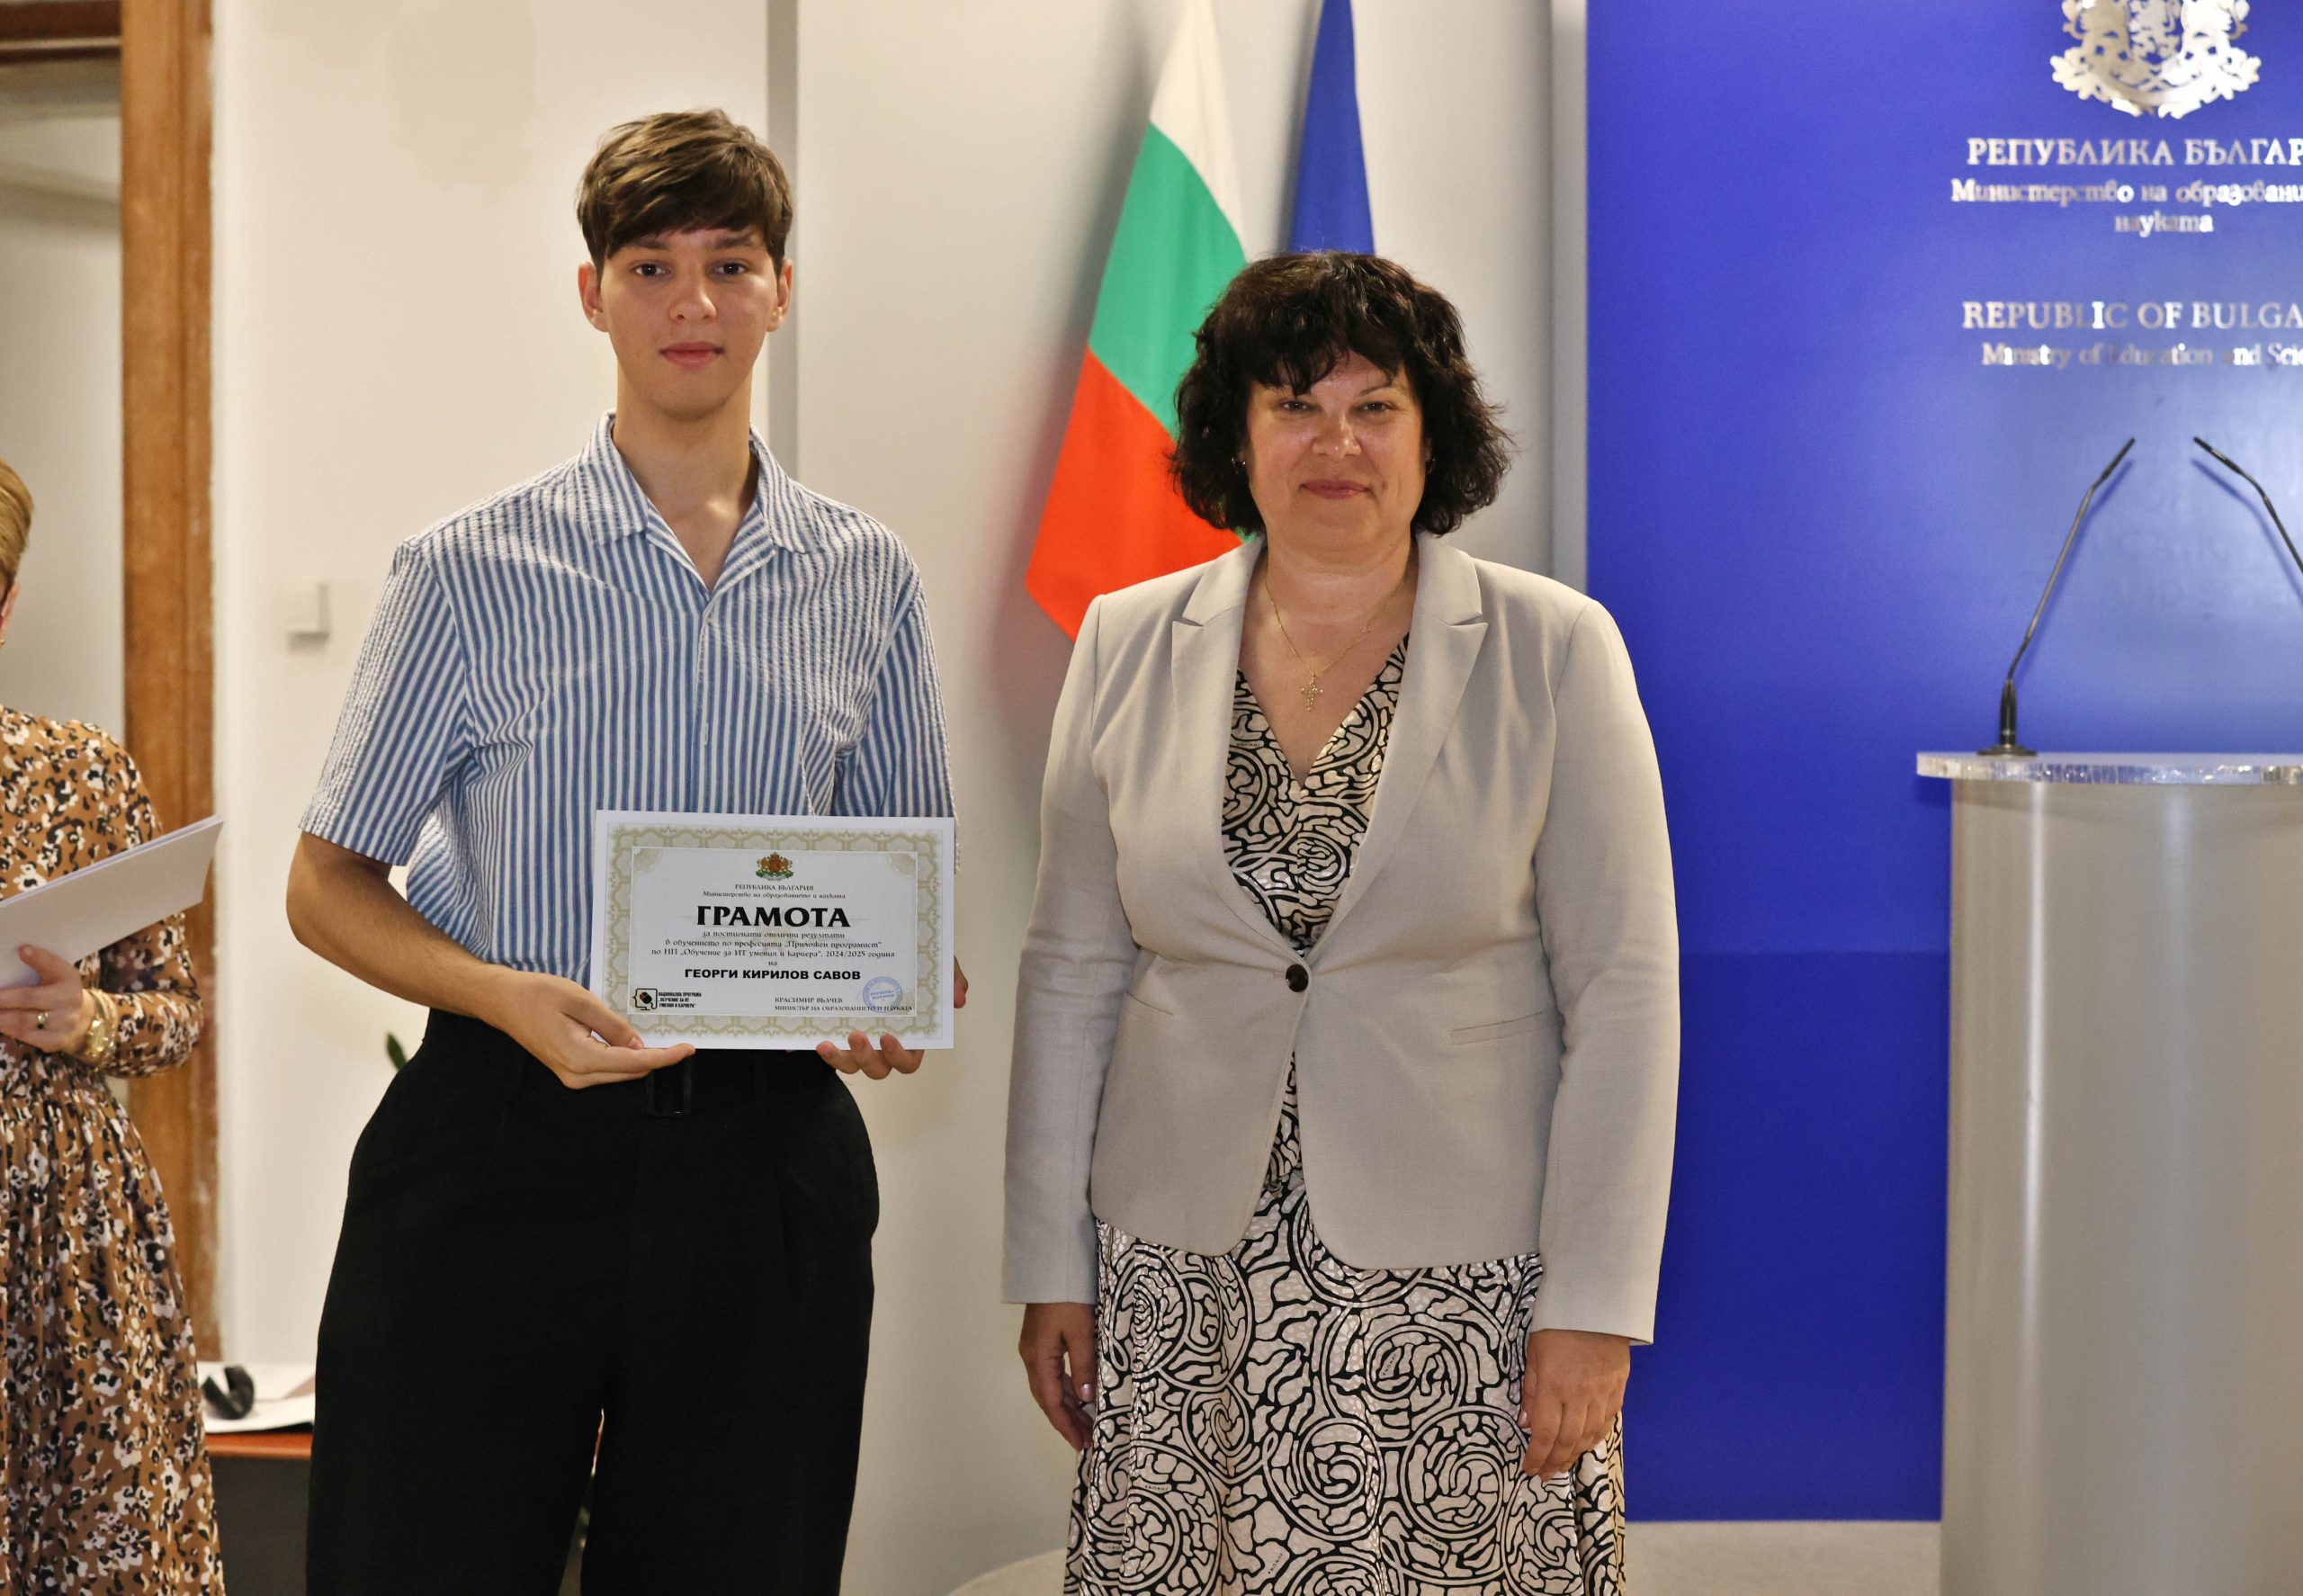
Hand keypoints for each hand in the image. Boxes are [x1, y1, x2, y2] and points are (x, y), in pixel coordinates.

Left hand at [0, 945, 95, 1053]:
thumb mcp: (56, 975)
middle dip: (3, 998)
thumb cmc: (59, 991)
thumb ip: (40, 966)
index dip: (39, 958)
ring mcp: (64, 1023)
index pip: (53, 965)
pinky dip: (6, 1028)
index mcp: (69, 978)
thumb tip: (19, 953)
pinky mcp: (56, 1041)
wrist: (82, 1020)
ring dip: (0, 1016)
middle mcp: (70, 1000)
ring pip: (23, 1021)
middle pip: (30, 997)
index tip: (22, 950)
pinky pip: (25, 1036)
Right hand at [486, 968, 692, 1088]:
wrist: (502, 1001)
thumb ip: (613, 1026)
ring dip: (641, 1058)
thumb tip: (638, 1046)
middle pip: (630, 1072)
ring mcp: (571, 1076)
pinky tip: (634, 1041)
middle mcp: (576, 1075)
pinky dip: (624, 1057)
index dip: (665, 1057)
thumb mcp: (582, 1002)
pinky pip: (606, 1068)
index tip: (688, 1049)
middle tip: (680, 1040)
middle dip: (657, 1058)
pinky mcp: (570, 1070)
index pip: (634, 1063)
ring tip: (662, 1039)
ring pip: (619, 1072)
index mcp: (580, 1058)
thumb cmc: (536, 995)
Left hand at [816, 959, 968, 1078]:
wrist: (882, 937)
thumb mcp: (937, 963)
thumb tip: (958, 998)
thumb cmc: (913, 962)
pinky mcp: (835, 1030)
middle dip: (866, 1059)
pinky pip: (827, 1048)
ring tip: (828, 1043)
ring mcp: (857, 1039)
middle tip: (856, 1036)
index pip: (908, 1061)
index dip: (899, 1057)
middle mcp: (882, 1043)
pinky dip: (816, 1048)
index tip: (889, 1038)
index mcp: (908, 1036)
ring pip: (850, 1065)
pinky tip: (809, 1039)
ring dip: (840, 1060)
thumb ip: (951, 977)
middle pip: (877, 1069)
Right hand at [1019, 1301, 1096, 1451]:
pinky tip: (1079, 1396)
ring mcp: (1035, 1348)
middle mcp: (1032, 1357)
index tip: (1081, 1444)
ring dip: (1068, 1407)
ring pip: (1051, 1387)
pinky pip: (1053, 1373)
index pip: (1052, 1402)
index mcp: (1038, 1358)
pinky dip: (1066, 1389)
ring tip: (1086, 1425)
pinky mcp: (1041, 1339)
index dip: (1066, 1426)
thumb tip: (1085, 1398)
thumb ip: (1083, 1365)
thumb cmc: (1067, 1295)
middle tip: (1087, 1441)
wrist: (1052, 1264)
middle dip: (1067, 1421)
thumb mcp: (1082, 1331)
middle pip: (1049, 1398)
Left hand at [1521, 1328, 1630, 1480]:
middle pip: (1567, 1440)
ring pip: (1589, 1435)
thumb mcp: (1533, 1353)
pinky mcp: (1618, 1388)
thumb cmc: (1557, 1325)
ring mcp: (1602, 1393)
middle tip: (1545, 1475)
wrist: (1597, 1304)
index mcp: (1554, 1386)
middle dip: (1554, 1462)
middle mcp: (1579, 1396)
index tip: (1529, 1470)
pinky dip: (1595, 1437)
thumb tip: (1527, 1423)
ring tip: (1562, 1465)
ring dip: (1574, 1454)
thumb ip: (1531, 1391)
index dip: (1536, 1456)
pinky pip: (1607, 1421)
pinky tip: (1586, 1444)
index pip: (1545, 1433)